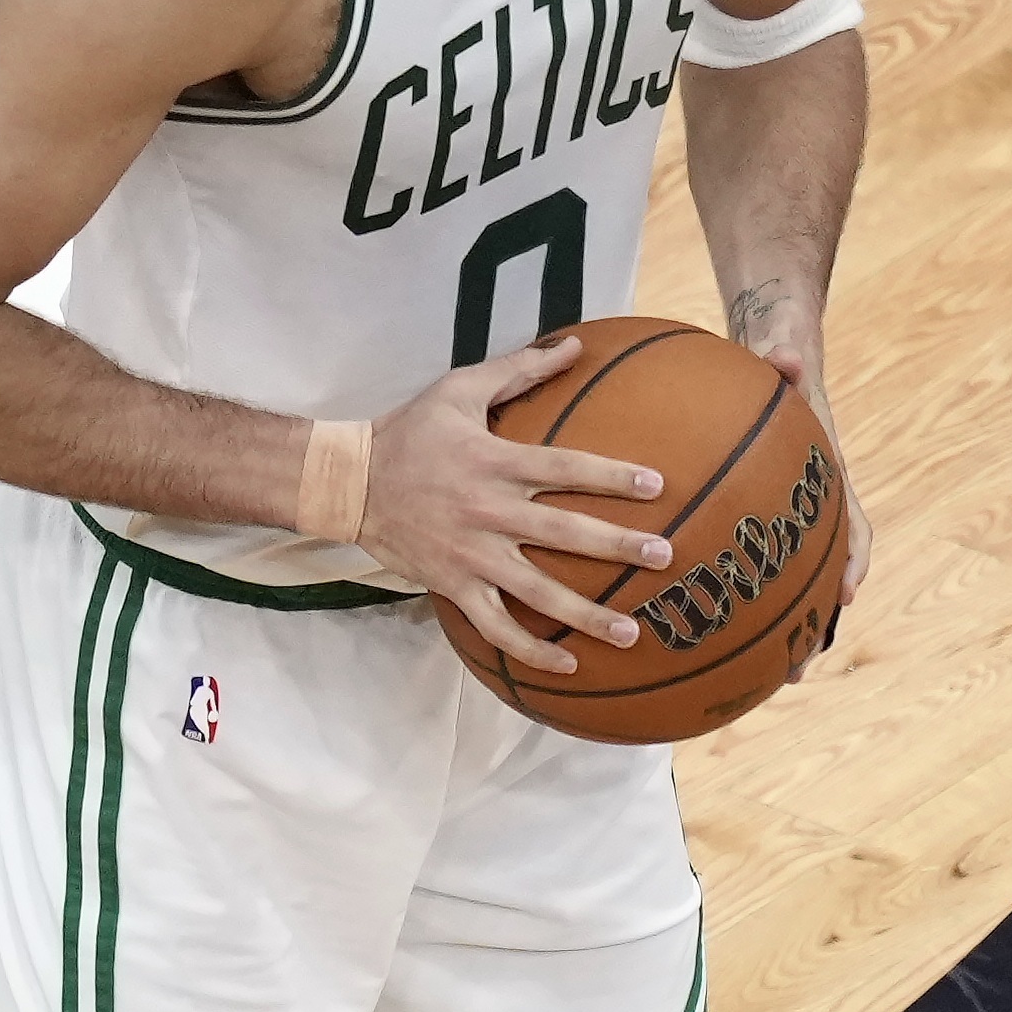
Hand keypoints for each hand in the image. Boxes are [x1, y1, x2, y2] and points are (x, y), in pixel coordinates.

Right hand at [366, 333, 680, 674]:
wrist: (348, 482)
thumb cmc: (408, 431)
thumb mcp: (459, 390)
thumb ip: (520, 370)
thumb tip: (576, 346)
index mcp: (495, 462)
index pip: (564, 468)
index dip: (611, 475)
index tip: (656, 485)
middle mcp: (489, 512)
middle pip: (563, 532)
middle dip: (616, 546)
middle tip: (663, 556)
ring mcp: (472, 555)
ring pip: (537, 591)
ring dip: (585, 615)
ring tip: (630, 631)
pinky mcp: (454, 585)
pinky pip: (496, 626)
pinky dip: (530, 650)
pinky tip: (567, 665)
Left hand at [735, 321, 875, 659]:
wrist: (775, 357)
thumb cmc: (779, 363)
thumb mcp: (782, 359)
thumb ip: (783, 362)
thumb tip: (784, 355)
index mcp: (824, 478)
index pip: (852, 525)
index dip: (852, 562)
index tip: (845, 596)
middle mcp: (807, 508)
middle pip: (817, 578)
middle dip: (809, 624)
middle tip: (794, 672)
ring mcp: (778, 518)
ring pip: (778, 582)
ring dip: (764, 627)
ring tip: (740, 676)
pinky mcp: (745, 518)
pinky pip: (731, 558)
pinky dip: (713, 587)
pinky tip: (674, 616)